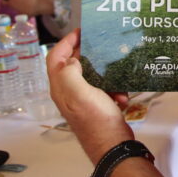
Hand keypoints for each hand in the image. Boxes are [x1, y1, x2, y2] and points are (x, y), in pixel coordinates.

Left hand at [46, 29, 132, 163]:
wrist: (112, 145)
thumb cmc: (96, 119)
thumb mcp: (80, 93)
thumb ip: (69, 73)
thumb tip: (71, 59)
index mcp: (61, 88)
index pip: (54, 58)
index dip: (65, 42)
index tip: (80, 31)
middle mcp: (68, 93)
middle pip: (72, 64)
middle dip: (87, 54)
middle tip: (101, 44)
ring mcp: (83, 100)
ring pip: (91, 76)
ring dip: (105, 74)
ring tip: (116, 74)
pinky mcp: (97, 105)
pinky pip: (104, 89)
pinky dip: (114, 89)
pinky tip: (122, 95)